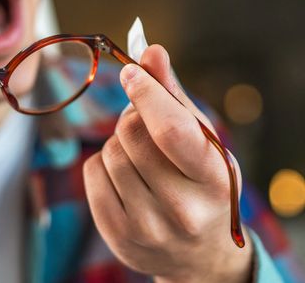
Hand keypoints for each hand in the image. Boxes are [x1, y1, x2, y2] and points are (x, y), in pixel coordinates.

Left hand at [83, 45, 252, 281]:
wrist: (200, 256)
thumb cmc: (204, 188)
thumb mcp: (205, 143)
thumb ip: (175, 97)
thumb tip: (150, 52)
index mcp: (215, 180)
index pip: (171, 131)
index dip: (146, 94)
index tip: (131, 72)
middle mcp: (183, 209)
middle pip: (131, 135)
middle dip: (132, 118)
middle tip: (143, 125)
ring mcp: (148, 228)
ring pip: (109, 153)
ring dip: (117, 142)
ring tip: (139, 157)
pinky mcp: (119, 236)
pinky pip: (91, 174)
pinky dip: (102, 163)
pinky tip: (124, 175)